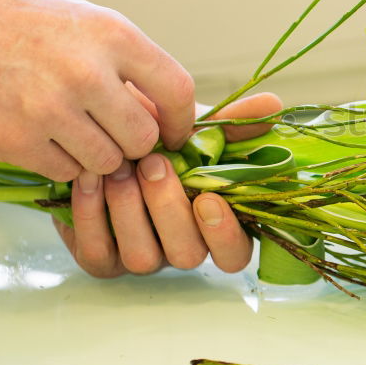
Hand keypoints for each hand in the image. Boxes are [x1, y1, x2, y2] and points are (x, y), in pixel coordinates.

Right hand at [0, 0, 194, 180]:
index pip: (176, 90)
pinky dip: (63, 163)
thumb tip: (167, 118)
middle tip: (117, 133)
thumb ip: (131, 67)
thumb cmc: (24, 23)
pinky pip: (67, 173)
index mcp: (111, 35)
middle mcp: (84, 72)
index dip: (182, 120)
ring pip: (108, 162)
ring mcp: (48, 109)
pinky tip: (47, 135)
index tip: (175, 132)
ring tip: (79, 130)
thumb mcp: (88, 24)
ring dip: (100, 155)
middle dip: (136, 142)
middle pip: (143, 138)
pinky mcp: (16, 140)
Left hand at [53, 93, 281, 277]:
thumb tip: (273, 106)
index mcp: (213, 225)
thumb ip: (233, 122)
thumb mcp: (196, 128)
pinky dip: (92, 213)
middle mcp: (180, 247)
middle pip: (188, 255)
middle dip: (169, 208)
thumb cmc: (157, 138)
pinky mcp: (100, 259)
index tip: (209, 198)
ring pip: (142, 257)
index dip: (225, 234)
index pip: (234, 254)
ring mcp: (140, 257)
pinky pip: (97, 251)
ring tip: (120, 166)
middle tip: (153, 163)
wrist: (96, 135)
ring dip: (130, 209)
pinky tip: (92, 177)